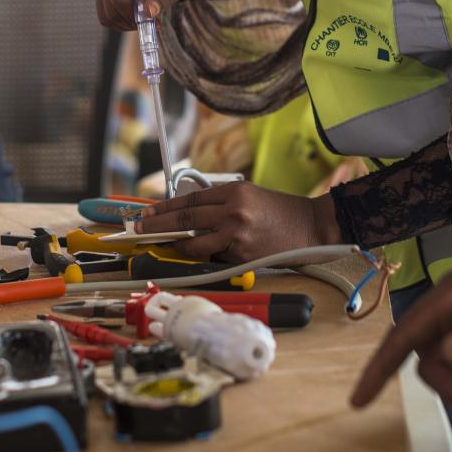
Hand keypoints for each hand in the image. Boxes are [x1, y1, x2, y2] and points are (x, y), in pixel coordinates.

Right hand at [94, 0, 207, 30]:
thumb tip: (149, 12)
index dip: (132, 12)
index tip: (151, 19)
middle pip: (110, 5)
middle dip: (129, 19)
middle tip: (149, 23)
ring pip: (105, 14)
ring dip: (125, 23)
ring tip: (144, 19)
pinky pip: (104, 16)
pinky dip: (120, 22)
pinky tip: (135, 17)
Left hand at [133, 181, 341, 263]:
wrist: (313, 228)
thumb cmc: (281, 212)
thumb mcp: (251, 196)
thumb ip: (222, 203)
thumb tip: (188, 216)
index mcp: (235, 192)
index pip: (190, 200)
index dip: (165, 208)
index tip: (147, 214)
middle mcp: (234, 211)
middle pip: (186, 219)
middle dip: (158, 225)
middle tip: (139, 229)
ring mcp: (238, 235)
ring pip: (195, 243)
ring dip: (175, 246)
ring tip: (160, 246)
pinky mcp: (244, 256)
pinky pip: (215, 258)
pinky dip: (204, 258)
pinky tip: (192, 258)